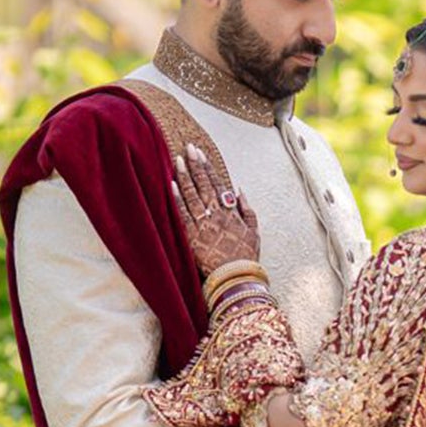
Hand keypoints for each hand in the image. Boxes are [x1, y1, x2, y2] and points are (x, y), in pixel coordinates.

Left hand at [172, 144, 260, 275]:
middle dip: (195, 165)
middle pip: (204, 185)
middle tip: (188, 148)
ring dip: (184, 176)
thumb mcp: (254, 232)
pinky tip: (170, 185)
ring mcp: (203, 225)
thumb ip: (248, 210)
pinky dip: (177, 199)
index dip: (208, 167)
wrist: (236, 279)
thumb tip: (239, 190)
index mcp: (231, 212)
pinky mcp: (192, 237)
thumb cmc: (246, 257)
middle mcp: (216, 215)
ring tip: (177, 160)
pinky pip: (183, 214)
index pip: (217, 184)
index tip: (200, 153)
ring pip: (192, 196)